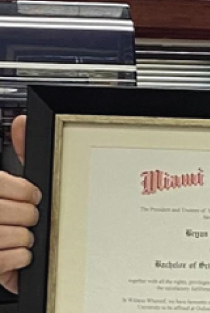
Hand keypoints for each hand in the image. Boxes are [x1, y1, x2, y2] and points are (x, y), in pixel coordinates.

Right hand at [0, 115, 39, 293]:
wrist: (1, 263)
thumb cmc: (7, 218)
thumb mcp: (11, 185)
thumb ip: (19, 153)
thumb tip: (21, 123)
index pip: (3, 185)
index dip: (24, 192)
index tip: (30, 196)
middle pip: (20, 211)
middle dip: (29, 216)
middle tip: (24, 219)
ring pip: (18, 235)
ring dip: (25, 238)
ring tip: (18, 237)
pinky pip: (14, 257)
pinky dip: (22, 257)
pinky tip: (15, 254)